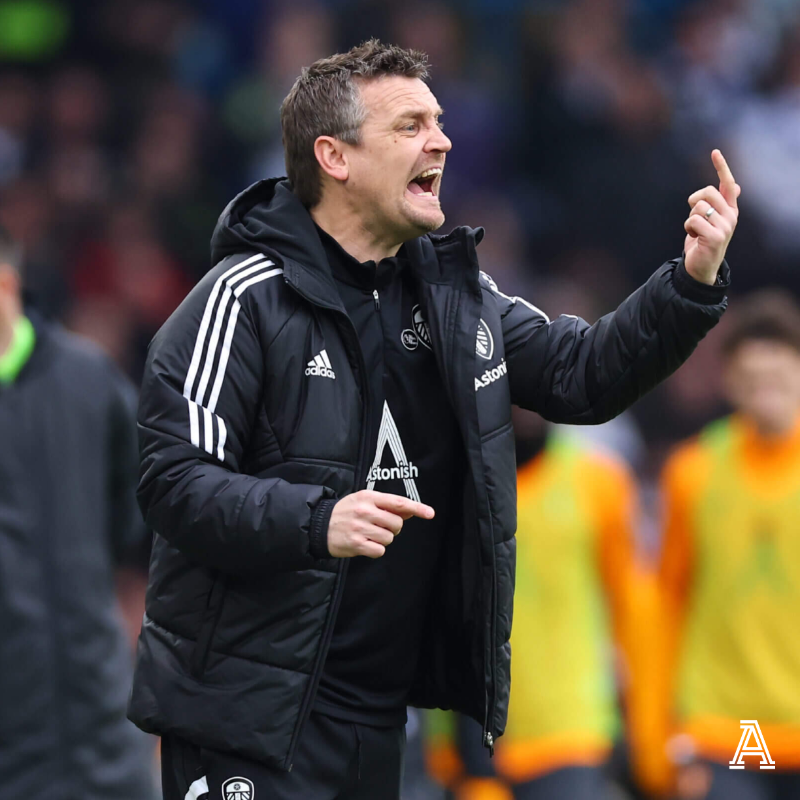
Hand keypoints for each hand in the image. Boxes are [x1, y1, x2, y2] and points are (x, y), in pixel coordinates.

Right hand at [327, 490, 434, 558]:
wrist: (318, 525)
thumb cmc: (344, 512)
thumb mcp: (364, 501)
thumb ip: (386, 505)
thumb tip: (410, 511)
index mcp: (368, 497)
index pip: (398, 502)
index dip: (417, 508)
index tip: (430, 513)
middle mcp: (365, 511)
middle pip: (397, 524)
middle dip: (393, 528)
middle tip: (379, 527)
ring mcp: (360, 528)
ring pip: (389, 538)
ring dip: (382, 539)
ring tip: (368, 534)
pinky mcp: (356, 544)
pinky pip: (379, 550)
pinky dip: (375, 549)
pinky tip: (364, 544)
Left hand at [683, 149, 739, 284]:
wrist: (701, 266)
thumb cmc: (703, 241)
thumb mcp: (711, 220)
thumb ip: (720, 204)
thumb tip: (737, 186)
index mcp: (730, 209)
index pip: (728, 184)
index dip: (721, 167)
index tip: (714, 152)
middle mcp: (731, 216)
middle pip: (707, 192)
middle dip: (694, 201)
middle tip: (694, 216)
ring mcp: (725, 226)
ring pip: (698, 207)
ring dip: (690, 219)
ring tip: (696, 231)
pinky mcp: (716, 236)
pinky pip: (693, 220)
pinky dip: (688, 228)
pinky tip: (695, 238)